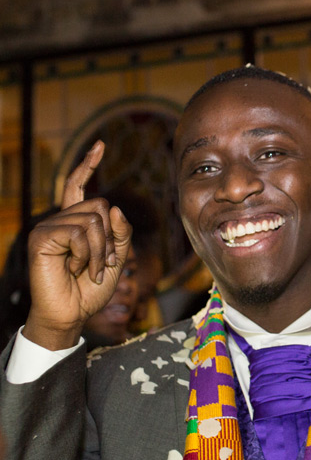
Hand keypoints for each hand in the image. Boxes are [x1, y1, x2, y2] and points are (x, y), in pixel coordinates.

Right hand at [22, 141, 131, 349]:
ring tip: (87, 270)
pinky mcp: (42, 237)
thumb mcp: (115, 259)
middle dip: (109, 238)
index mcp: (75, 222)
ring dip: (99, 251)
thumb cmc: (90, 290)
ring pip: (93, 220)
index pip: (79, 186)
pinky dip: (86, 254)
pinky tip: (75, 269)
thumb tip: (115, 210)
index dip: (88, 165)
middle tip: (100, 263)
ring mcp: (49, 226)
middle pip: (100, 205)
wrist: (71, 314)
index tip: (100, 145)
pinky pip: (78, 232)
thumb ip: (120, 233)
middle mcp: (60, 219)